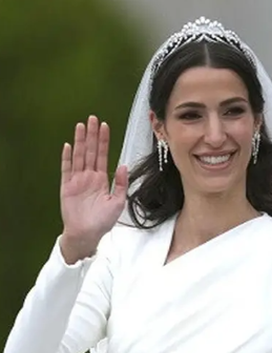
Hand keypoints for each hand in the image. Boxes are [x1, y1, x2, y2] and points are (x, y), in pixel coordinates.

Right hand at [59, 115, 127, 263]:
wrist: (87, 234)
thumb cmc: (103, 221)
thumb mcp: (118, 202)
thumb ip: (121, 184)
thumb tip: (124, 166)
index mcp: (101, 179)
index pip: (103, 155)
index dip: (103, 141)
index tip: (105, 126)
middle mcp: (89, 177)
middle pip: (90, 151)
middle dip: (92, 135)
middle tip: (93, 118)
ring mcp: (77, 180)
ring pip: (79, 156)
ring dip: (80, 141)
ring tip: (81, 126)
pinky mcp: (67, 187)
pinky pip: (66, 169)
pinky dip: (67, 157)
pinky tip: (68, 145)